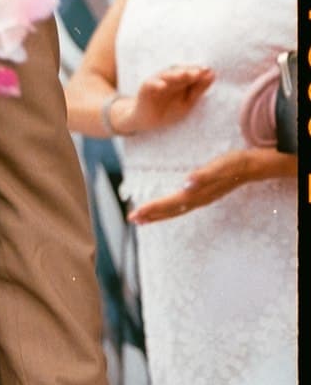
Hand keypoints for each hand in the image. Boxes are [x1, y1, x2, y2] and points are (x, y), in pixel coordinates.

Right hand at [126, 64, 211, 133]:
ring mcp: (157, 83)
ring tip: (184, 74)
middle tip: (198, 72)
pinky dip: (155, 84)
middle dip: (188, 72)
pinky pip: (150, 85)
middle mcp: (169, 79)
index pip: (190, 73)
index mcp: (181, 81)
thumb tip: (212, 74)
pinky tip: (162, 85)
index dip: (198, 71)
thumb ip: (199, 89)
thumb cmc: (169, 110)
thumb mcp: (188, 102)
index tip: (208, 71)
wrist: (148, 121)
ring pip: (165, 76)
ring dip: (174, 75)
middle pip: (179, 72)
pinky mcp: (145, 89)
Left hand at [129, 150, 257, 224]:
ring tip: (142, 219)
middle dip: (151, 215)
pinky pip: (181, 205)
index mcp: (198, 194)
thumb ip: (204, 176)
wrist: (253, 167)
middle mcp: (198, 199)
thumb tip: (187, 184)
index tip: (136, 213)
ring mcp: (201, 198)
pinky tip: (162, 210)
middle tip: (132, 219)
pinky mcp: (203, 194)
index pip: (170, 203)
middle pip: (171, 210)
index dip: (153, 209)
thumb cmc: (234, 165)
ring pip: (176, 210)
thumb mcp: (220, 167)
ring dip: (158, 214)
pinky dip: (168, 209)